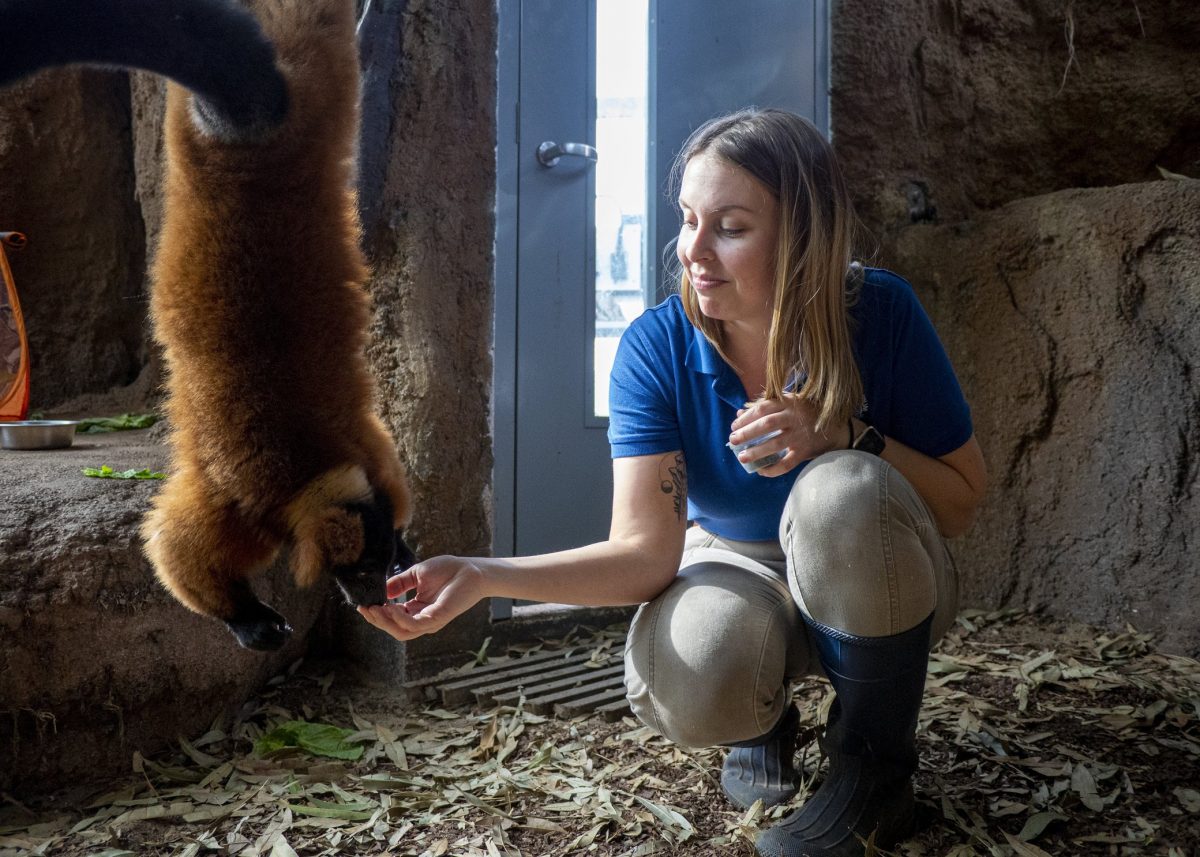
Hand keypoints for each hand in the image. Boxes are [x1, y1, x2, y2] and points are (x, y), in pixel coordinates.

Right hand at [357, 555, 485, 640]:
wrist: (471, 569)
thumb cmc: (448, 570)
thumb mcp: (416, 575)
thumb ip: (399, 583)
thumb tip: (380, 590)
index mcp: (417, 610)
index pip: (393, 618)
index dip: (377, 614)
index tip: (362, 604)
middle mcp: (422, 619)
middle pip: (394, 629)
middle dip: (377, 620)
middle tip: (364, 608)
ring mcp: (430, 621)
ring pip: (401, 631)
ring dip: (384, 622)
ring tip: (373, 609)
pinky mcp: (438, 618)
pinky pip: (414, 625)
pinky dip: (399, 619)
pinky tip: (389, 607)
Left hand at [728, 394, 844, 476]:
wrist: (836, 427)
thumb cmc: (806, 413)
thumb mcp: (788, 403)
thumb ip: (765, 407)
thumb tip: (739, 414)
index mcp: (788, 403)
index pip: (762, 408)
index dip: (746, 418)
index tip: (734, 426)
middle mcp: (794, 418)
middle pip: (767, 425)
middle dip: (747, 433)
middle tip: (732, 440)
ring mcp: (800, 435)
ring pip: (775, 444)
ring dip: (756, 452)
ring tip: (742, 458)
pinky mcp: (805, 451)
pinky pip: (787, 463)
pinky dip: (773, 469)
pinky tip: (761, 472)